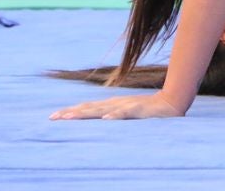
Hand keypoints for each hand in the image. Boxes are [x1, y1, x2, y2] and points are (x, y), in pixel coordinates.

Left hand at [50, 91, 185, 120]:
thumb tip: (95, 123)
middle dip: (70, 113)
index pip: (86, 108)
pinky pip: (126, 113)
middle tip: (53, 118)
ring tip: (69, 118)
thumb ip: (112, 116)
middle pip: (88, 108)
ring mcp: (127, 105)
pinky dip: (115, 116)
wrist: (172, 102)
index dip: (70, 111)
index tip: (52, 117)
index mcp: (111, 105)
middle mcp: (115, 104)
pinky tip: (106, 120)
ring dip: (85, 114)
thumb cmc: (147, 110)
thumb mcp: (125, 113)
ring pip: (102, 110)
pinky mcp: (140, 109)